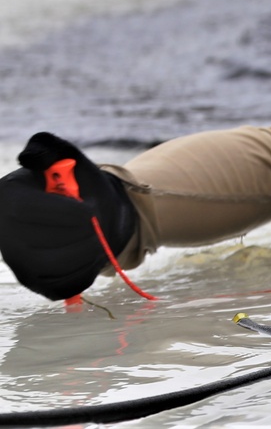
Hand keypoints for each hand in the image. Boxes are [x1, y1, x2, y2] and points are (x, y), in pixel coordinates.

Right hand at [0, 133, 136, 299]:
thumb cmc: (76, 182)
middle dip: (82, 234)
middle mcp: (4, 232)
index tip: (90, 211)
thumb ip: (48, 148)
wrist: (87, 210)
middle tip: (99, 223)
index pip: (24, 211)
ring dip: (89, 251)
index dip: (62, 214)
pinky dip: (88, 269)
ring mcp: (18, 260)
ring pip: (57, 267)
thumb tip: (30, 159)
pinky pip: (65, 284)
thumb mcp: (64, 155)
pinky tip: (92, 251)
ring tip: (98, 235)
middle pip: (42, 245)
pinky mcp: (36, 280)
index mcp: (7, 197)